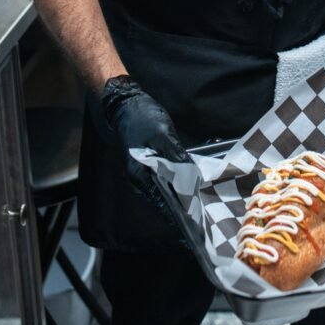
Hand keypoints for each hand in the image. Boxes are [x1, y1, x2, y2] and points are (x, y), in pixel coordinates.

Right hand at [102, 75, 189, 210]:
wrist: (125, 102)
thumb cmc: (142, 118)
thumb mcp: (163, 136)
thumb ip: (176, 159)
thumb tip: (191, 179)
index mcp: (139, 174)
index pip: (161, 201)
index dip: (177, 212)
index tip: (192, 222)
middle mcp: (138, 176)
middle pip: (161, 196)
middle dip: (180, 204)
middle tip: (199, 212)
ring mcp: (140, 169)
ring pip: (162, 186)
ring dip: (177, 191)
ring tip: (196, 199)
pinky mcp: (145, 161)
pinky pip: (161, 175)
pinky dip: (173, 179)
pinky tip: (185, 179)